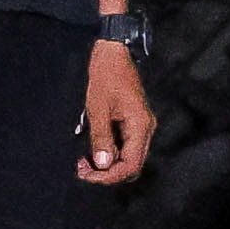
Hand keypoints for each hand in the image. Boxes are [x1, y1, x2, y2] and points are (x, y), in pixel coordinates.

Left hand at [77, 37, 155, 183]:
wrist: (114, 53)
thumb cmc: (105, 76)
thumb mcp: (97, 108)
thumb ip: (101, 138)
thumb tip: (103, 164)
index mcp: (140, 125)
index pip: (131, 164)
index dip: (110, 176)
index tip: (88, 175)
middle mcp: (146, 129)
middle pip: (132, 165)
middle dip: (108, 173)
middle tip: (83, 170)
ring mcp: (142, 126)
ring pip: (129, 158)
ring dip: (108, 164)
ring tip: (83, 161)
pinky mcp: (134, 123)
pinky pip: (125, 146)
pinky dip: (110, 152)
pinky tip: (92, 150)